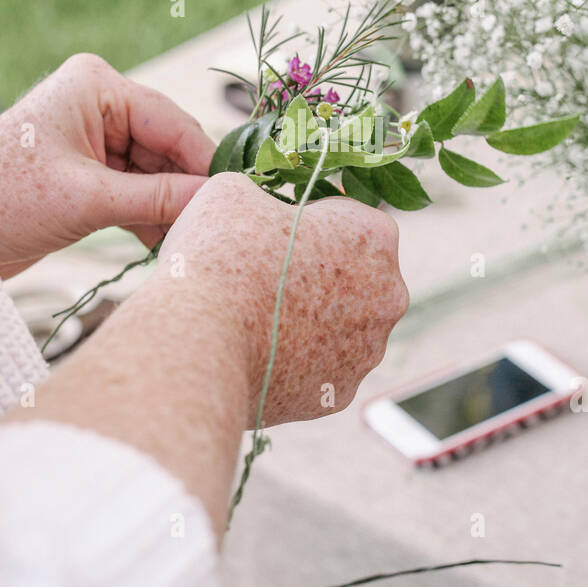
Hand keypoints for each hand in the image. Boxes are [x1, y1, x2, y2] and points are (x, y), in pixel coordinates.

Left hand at [0, 53, 214, 277]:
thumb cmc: (3, 200)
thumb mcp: (90, 200)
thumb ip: (159, 198)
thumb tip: (217, 200)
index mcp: (97, 85)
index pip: (172, 121)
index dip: (205, 162)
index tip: (240, 196)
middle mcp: (99, 103)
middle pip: (168, 146)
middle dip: (188, 187)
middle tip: (220, 225)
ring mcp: (95, 137)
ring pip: (156, 172)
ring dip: (171, 206)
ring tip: (196, 239)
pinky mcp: (90, 171)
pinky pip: (137, 189)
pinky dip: (151, 215)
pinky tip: (168, 243)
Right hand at [156, 172, 408, 424]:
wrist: (199, 343)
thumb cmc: (220, 256)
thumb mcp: (234, 192)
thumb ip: (265, 192)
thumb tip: (261, 208)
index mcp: (374, 235)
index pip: (349, 216)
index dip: (310, 217)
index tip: (277, 226)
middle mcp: (388, 295)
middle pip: (353, 275)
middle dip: (318, 271)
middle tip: (265, 272)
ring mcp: (367, 351)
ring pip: (340, 326)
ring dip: (310, 318)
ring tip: (256, 316)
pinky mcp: (338, 394)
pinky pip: (319, 369)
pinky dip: (296, 361)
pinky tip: (259, 351)